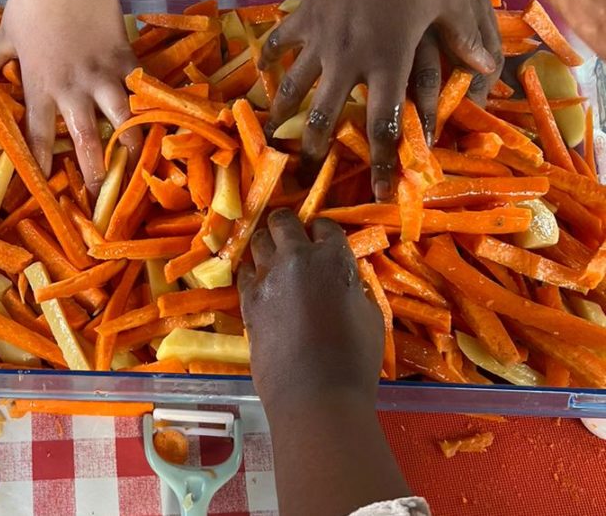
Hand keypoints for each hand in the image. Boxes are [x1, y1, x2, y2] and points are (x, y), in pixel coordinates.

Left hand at [0, 0, 140, 192]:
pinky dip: (151, 111)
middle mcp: (73, 87)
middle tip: (99, 200)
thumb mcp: (5, 33)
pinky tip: (162, 129)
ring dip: (131, 147)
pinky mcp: (127, 59)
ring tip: (138, 170)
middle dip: (93, 172)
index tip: (44, 188)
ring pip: (122, 120)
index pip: (37, 134)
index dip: (41, 164)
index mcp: (40, 84)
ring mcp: (104, 74)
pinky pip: (142, 92)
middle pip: (85, 140)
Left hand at [239, 210, 381, 408]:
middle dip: (288, 226)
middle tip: (293, 240)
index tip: (324, 243)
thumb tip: (343, 278)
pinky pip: (245, 271)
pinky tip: (263, 285)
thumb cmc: (354, 359)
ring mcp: (267, 277)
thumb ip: (353, 286)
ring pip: (258, 241)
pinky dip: (254, 273)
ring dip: (268, 246)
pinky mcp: (247, 299)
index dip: (324, 233)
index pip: (324, 226)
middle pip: (283, 221)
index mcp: (333, 259)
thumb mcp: (370, 315)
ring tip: (276, 261)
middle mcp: (295, 258)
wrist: (314, 394)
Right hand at [261, 0, 500, 199]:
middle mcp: (347, 61)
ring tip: (275, 133)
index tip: (380, 193)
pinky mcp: (302, 18)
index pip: (385, 125)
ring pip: (293, 87)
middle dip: (316, 150)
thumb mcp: (450, 0)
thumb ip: (464, 36)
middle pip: (326, 117)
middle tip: (307, 174)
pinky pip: (280, 43)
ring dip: (284, 112)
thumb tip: (488, 68)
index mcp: (387, 63)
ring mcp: (319, 41)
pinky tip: (260, 70)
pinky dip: (270, 57)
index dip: (384, 162)